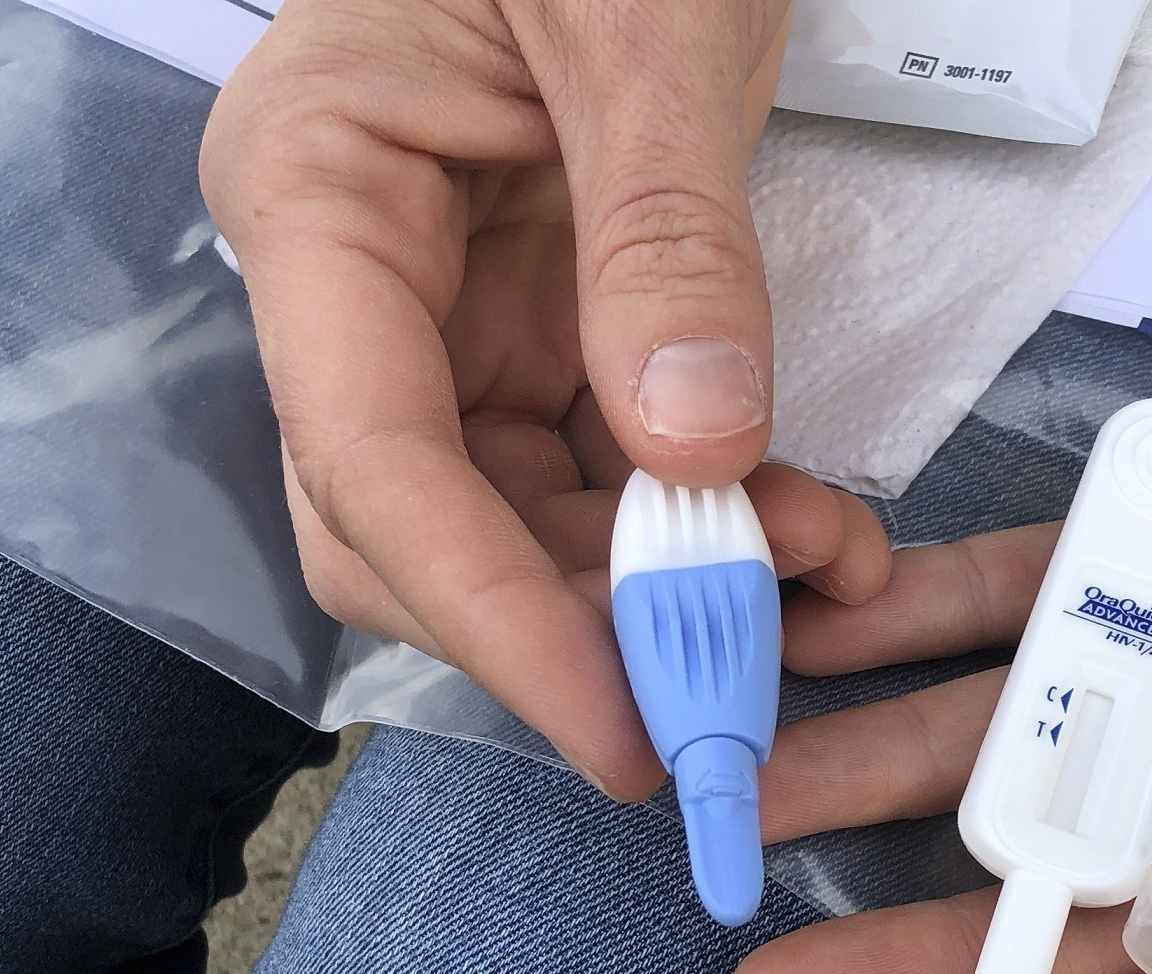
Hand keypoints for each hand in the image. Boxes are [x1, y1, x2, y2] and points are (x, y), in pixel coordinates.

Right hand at [201, 0, 890, 797]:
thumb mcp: (646, 32)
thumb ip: (666, 237)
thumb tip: (693, 442)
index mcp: (321, 194)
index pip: (371, 459)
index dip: (492, 615)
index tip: (616, 723)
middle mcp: (366, 282)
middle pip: (429, 526)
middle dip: (586, 619)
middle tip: (742, 674)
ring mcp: (455, 313)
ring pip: (530, 519)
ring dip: (671, 578)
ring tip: (825, 569)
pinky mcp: (547, 329)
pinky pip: (609, 467)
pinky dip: (707, 518)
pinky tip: (810, 530)